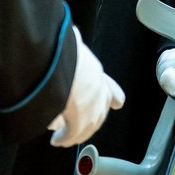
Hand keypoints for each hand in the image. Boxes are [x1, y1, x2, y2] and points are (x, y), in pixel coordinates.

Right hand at [46, 27, 125, 146]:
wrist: (60, 64)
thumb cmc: (63, 50)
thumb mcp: (72, 43)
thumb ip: (74, 42)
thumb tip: (72, 34)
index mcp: (97, 73)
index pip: (112, 90)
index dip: (113, 97)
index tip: (117, 103)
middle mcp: (98, 93)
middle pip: (100, 112)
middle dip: (91, 119)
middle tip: (81, 124)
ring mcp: (91, 110)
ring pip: (89, 126)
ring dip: (77, 132)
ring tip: (66, 137)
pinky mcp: (79, 123)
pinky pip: (72, 134)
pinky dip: (64, 139)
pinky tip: (58, 140)